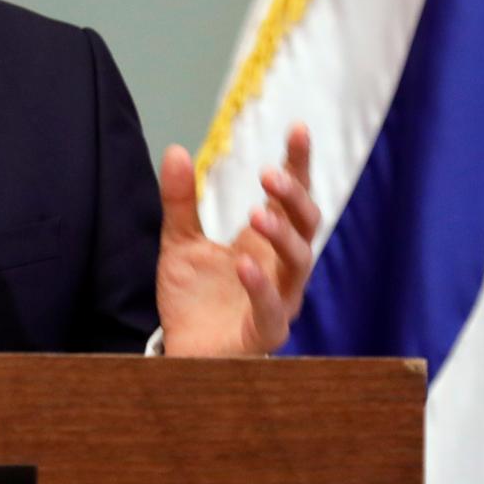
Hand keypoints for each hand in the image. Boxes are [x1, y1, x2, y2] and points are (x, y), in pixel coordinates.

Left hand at [154, 125, 318, 357]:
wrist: (183, 354)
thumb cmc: (194, 300)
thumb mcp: (180, 243)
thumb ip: (180, 201)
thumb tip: (176, 151)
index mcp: (267, 242)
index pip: (292, 196)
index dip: (299, 164)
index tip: (297, 129)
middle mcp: (282, 267)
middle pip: (307, 225)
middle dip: (294, 197)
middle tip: (269, 175)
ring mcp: (280, 299)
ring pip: (300, 262)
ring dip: (282, 234)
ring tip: (257, 213)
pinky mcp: (266, 331)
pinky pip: (273, 307)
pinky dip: (261, 285)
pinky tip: (243, 264)